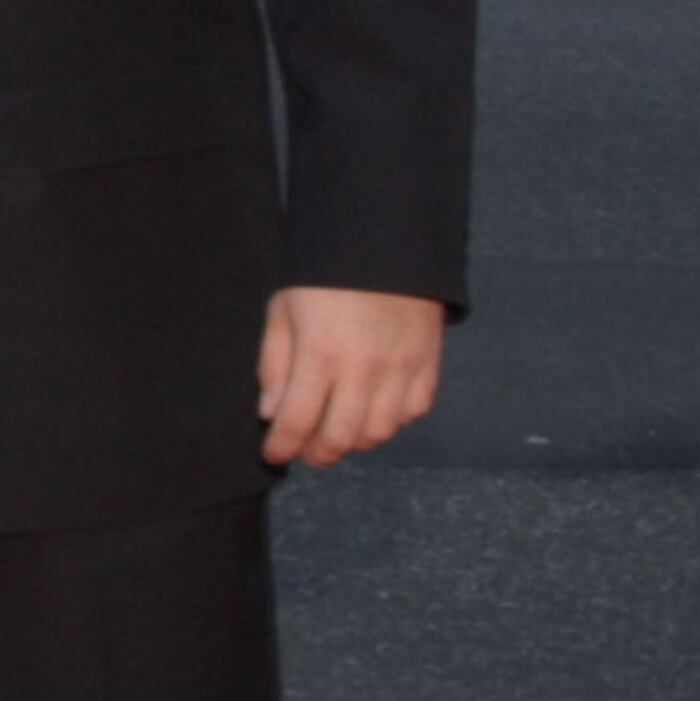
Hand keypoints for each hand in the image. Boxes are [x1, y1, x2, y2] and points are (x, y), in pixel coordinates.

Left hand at [257, 287, 444, 468]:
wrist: (384, 246)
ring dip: (353, 443)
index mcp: (321, 354)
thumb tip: (271, 414)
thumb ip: (274, 365)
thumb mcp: (282, 312)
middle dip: (316, 454)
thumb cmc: (324, 279)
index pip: (297, 422)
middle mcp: (364, 370)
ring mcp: (401, 370)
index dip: (281, 446)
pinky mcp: (428, 365)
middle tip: (304, 452)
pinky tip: (372, 414)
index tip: (272, 453)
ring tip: (336, 433)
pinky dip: (392, 423)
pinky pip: (413, 413)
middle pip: (340, 438)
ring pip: (378, 433)